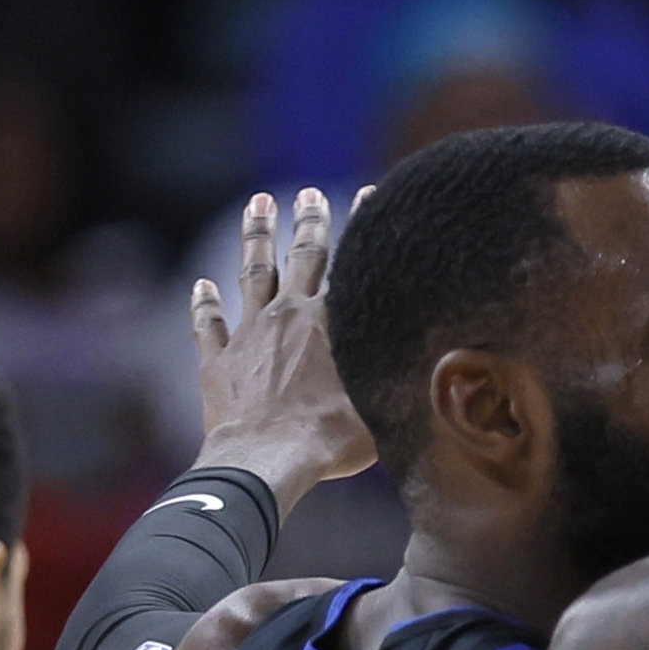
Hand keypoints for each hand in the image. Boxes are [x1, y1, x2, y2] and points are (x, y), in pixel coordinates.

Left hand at [189, 188, 375, 498]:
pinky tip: (202, 286)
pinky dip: (205, 304)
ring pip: (252, 274)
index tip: (368, 191)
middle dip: (308, 221)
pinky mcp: (219, 361)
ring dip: (255, 237)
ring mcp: (249, 334)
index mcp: (330, 321)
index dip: (362, 224)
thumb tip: (446, 359)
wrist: (266, 458)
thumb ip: (398, 371)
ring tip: (257, 206)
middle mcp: (288, 315)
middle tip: (309, 193)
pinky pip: (210, 325)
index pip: (350, 260)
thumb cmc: (331, 438)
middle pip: (300, 256)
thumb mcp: (382, 402)